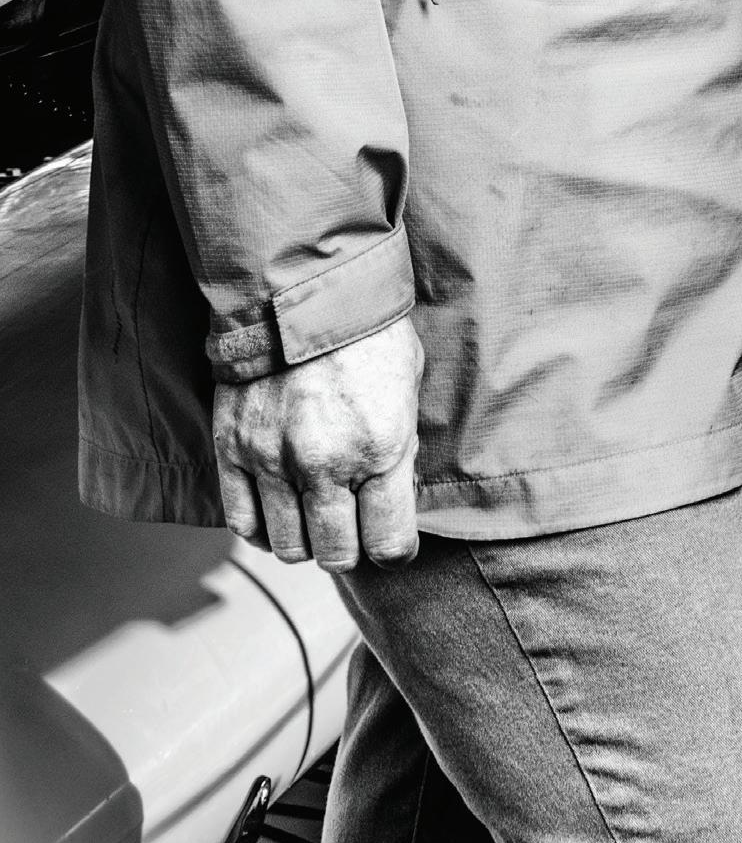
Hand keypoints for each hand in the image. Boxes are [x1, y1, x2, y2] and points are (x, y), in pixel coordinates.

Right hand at [212, 312, 422, 569]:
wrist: (303, 287)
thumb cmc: (368, 332)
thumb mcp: (408, 387)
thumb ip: (399, 449)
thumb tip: (394, 498)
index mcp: (380, 448)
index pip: (389, 544)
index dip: (395, 551)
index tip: (394, 543)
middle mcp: (326, 464)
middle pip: (336, 555)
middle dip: (350, 550)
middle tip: (353, 530)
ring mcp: (273, 461)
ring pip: (288, 547)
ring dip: (305, 541)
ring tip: (316, 517)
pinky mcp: (233, 451)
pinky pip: (242, 522)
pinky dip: (261, 528)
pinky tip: (277, 511)